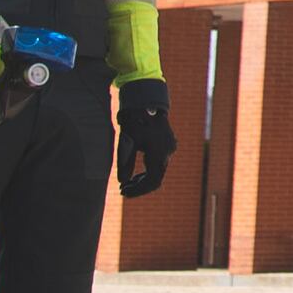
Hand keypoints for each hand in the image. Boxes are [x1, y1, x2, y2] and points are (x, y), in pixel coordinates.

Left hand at [114, 81, 176, 198]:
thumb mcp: (126, 143)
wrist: (146, 100)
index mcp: (158, 153)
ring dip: (144, 179)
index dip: (138, 190)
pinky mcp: (168, 144)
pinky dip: (149, 170)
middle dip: (140, 186)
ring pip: (159, 171)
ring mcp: (170, 148)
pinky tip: (137, 174)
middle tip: (124, 189)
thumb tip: (122, 181)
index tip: (124, 192)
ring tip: (128, 183)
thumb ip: (125, 164)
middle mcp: (168, 152)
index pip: (151, 181)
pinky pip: (160, 162)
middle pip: (156, 178)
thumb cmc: (134, 121)